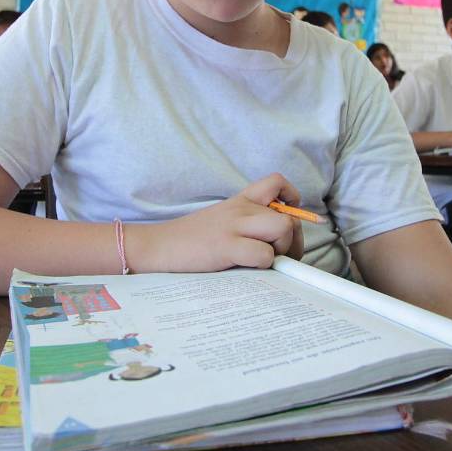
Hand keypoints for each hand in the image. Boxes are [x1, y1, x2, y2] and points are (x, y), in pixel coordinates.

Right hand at [131, 174, 305, 272]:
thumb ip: (247, 222)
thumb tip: (281, 239)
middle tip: (280, 255)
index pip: (276, 183)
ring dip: (282, 250)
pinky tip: (247, 267)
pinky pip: (264, 254)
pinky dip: (263, 265)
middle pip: (288, 216)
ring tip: (265, 261)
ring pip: (283, 229)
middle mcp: (241, 210)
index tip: (287, 216)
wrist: (158, 246)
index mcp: (240, 201)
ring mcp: (234, 227)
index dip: (291, 198)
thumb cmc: (192, 240)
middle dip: (293, 240)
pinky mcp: (226, 247)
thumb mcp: (222, 220)